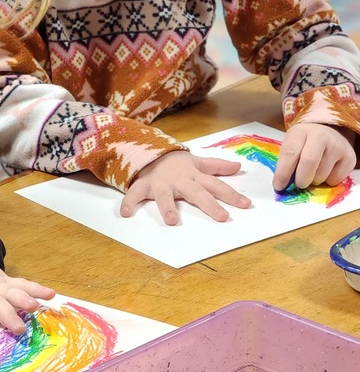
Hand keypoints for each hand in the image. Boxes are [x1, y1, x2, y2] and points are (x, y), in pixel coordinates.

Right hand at [120, 150, 250, 224]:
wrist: (148, 150)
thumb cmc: (175, 162)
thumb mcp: (196, 162)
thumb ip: (217, 166)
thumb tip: (238, 166)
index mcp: (194, 176)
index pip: (216, 185)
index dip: (231, 195)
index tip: (246, 205)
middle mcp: (179, 181)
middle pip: (196, 193)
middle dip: (209, 204)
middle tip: (222, 216)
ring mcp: (160, 183)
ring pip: (165, 196)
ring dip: (167, 207)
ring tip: (171, 221)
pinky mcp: (143, 185)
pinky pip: (134, 194)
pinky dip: (129, 202)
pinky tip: (126, 213)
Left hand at [273, 124, 356, 191]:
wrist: (329, 130)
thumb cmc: (305, 141)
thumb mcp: (293, 143)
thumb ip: (287, 161)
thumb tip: (282, 184)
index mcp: (300, 131)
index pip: (290, 153)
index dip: (283, 172)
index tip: (278, 186)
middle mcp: (320, 136)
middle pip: (309, 162)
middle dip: (301, 179)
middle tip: (299, 184)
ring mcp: (337, 146)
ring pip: (322, 174)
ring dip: (314, 181)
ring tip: (313, 172)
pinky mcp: (349, 157)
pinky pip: (335, 179)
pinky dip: (328, 181)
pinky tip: (327, 171)